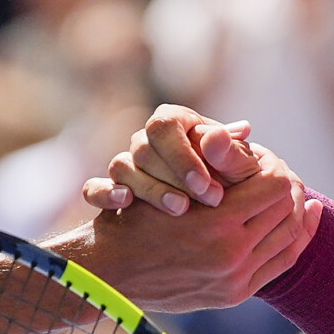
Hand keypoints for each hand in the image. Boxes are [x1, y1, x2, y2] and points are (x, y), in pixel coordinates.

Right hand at [56, 136, 320, 311]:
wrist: (110, 274)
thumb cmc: (135, 219)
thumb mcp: (167, 183)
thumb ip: (210, 161)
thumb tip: (248, 129)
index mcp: (215, 223)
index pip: (274, 186)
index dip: (273, 166)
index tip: (266, 158)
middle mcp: (230, 255)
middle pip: (285, 210)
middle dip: (288, 188)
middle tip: (284, 174)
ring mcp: (234, 279)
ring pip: (288, 238)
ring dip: (296, 213)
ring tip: (296, 195)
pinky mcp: (234, 294)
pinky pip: (281, 264)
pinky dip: (295, 240)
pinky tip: (301, 220)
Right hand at [82, 105, 257, 216]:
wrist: (219, 211)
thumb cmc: (233, 181)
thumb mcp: (240, 168)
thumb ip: (232, 153)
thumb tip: (224, 134)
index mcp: (173, 121)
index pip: (163, 127)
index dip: (181, 154)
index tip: (204, 182)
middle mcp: (146, 139)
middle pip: (143, 149)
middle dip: (175, 178)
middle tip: (207, 200)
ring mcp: (128, 164)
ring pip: (121, 168)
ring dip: (150, 189)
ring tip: (181, 209)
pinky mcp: (114, 190)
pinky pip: (94, 189)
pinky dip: (104, 195)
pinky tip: (126, 203)